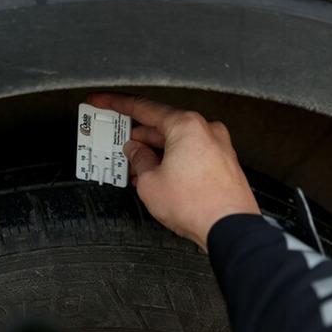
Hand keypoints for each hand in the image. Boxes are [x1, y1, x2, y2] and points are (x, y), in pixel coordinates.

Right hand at [87, 93, 260, 250]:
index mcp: (186, 125)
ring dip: (153, 151)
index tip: (102, 101)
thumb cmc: (197, 205)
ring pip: (176, 141)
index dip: (116, 104)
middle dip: (137, 136)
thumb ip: (138, 160)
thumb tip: (135, 152)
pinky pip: (189, 154)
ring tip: (134, 166)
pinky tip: (156, 174)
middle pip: (161, 125)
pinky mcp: (223, 164)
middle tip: (116, 140)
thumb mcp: (150, 182)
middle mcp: (206, 130)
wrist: (230, 229)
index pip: (143, 108)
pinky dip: (170, 159)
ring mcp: (218, 147)